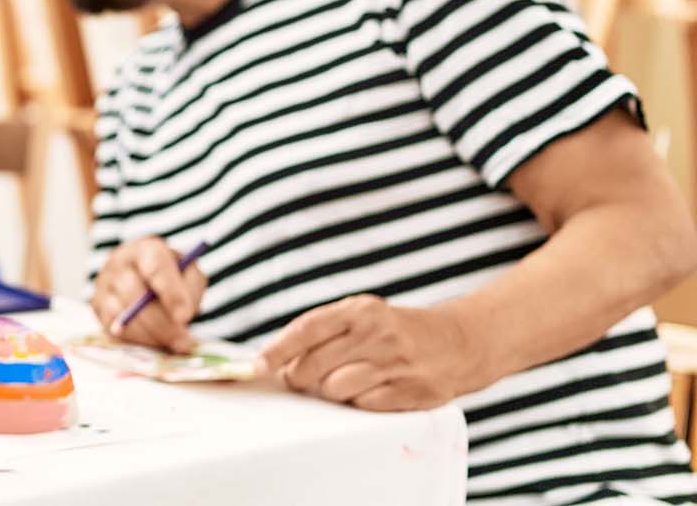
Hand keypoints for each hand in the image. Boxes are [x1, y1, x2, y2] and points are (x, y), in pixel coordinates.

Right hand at [88, 236, 206, 353]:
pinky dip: (137, 339)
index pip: (155, 266)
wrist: (146, 281)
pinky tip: (154, 339)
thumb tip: (181, 316)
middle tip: (183, 341)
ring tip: (173, 341)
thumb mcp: (189, 275)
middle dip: (161, 321)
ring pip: (122, 313)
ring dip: (151, 333)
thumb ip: (191, 288)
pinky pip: (113, 327)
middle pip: (134, 292)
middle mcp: (119, 262)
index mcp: (145, 250)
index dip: (170, 292)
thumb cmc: (172, 278)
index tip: (185, 316)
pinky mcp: (97, 306)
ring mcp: (103, 284)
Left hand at [259, 295, 487, 410]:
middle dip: (301, 376)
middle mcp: (377, 335)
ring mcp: (396, 364)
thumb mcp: (362, 315)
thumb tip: (274, 358)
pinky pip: (363, 406)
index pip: (307, 329)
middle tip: (307, 376)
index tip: (257, 367)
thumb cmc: (395, 331)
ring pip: (335, 390)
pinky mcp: (411, 392)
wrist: (460, 342)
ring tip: (345, 381)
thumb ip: (322, 331)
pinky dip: (358, 402)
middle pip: (313, 366)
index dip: (277, 350)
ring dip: (330, 391)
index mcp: (360, 311)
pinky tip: (370, 390)